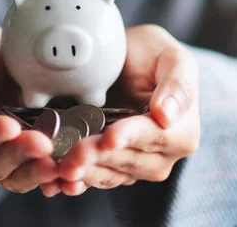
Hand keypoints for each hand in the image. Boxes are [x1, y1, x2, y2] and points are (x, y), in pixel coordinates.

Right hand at [0, 27, 57, 192]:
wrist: (4, 64)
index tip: (9, 125)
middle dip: (16, 155)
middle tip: (41, 142)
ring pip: (11, 178)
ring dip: (34, 172)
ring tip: (54, 163)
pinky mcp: (20, 167)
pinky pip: (32, 178)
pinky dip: (47, 176)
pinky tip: (63, 170)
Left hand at [41, 24, 199, 195]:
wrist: (129, 62)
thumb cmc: (154, 55)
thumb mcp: (172, 57)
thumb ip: (177, 83)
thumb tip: (167, 115)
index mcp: (182, 133)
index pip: (155, 137)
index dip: (130, 138)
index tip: (109, 137)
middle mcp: (161, 157)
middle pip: (127, 160)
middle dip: (98, 157)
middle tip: (73, 153)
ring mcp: (134, 166)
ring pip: (108, 173)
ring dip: (83, 172)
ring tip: (60, 167)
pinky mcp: (110, 167)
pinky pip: (92, 177)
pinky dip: (73, 180)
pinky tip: (54, 181)